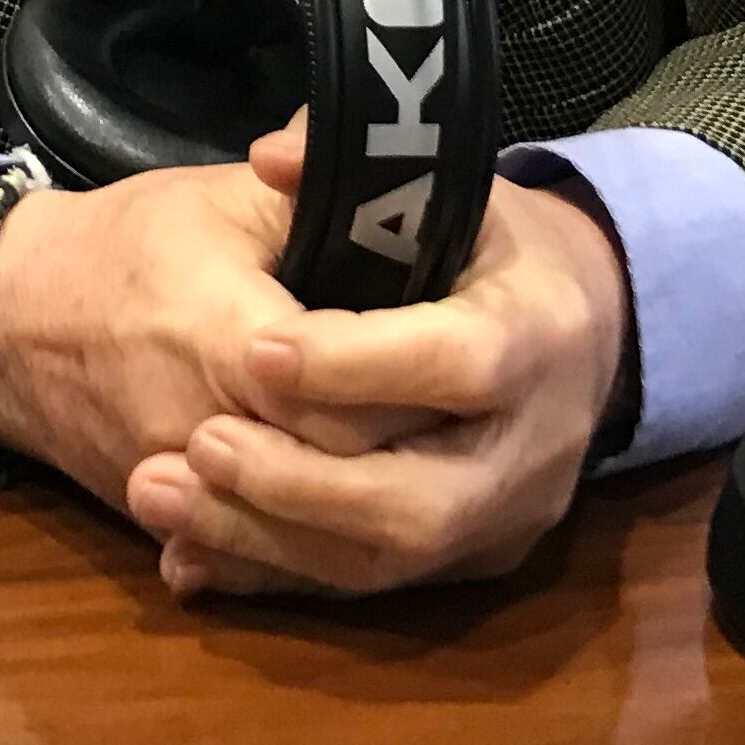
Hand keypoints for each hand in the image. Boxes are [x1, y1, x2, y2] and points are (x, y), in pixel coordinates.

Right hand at [0, 118, 419, 517]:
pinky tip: (349, 526)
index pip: (357, 404)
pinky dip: (294, 548)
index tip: (460, 377)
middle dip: (403, 458)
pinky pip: (245, 551)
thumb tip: (410, 175)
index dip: (414, 397)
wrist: (7, 314)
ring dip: (356, 513)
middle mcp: (209, 428)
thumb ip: (320, 197)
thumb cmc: (126, 244)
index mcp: (234, 343)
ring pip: (297, 532)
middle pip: (340, 477)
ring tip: (417, 477)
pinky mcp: (165, 519)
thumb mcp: (226, 200)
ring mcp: (185, 486)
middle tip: (460, 434)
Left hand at [123, 168, 626, 600]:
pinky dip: (273, 573)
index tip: (254, 352)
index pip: (463, 362)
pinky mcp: (470, 563)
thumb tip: (271, 156)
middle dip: (300, 483)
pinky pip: (367, 588)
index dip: (358, 365)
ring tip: (161, 497)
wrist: (584, 328)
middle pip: (424, 500)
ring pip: (388, 562)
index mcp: (545, 330)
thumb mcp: (446, 187)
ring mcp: (508, 517)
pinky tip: (188, 557)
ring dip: (266, 539)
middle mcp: (540, 444)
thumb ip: (356, 171)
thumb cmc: (495, 249)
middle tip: (196, 444)